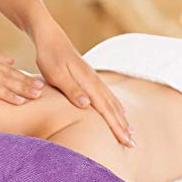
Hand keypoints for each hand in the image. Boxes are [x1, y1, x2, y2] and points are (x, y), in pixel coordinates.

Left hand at [33, 20, 133, 147]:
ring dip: (121, 118)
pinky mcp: (89, 78)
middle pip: (113, 108)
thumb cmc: (49, 57)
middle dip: (123, 127)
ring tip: (129, 132)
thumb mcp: (56, 75)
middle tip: (132, 144)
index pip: (106, 110)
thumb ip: (71, 90)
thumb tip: (87, 105)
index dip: (116, 126)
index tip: (126, 141)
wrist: (49, 36)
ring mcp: (94, 79)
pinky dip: (116, 107)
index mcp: (88, 83)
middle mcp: (95, 81)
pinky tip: (119, 111)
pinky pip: (107, 96)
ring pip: (112, 102)